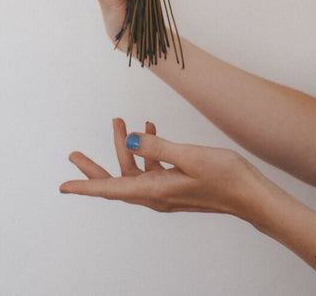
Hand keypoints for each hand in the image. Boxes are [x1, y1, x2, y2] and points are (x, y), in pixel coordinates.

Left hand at [60, 118, 273, 222]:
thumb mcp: (189, 156)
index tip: (63, 185)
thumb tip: (129, 139)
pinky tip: (150, 127)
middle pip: (116, 182)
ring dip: (125, 146)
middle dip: (94, 167)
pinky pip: (153, 168)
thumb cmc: (225, 176)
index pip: (111, 190)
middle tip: (73, 154)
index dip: (85, 185)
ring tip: (118, 120)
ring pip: (134, 171)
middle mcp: (157, 195)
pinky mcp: (178, 184)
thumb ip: (157, 146)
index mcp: (155, 192)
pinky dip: (148, 148)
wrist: (252, 194)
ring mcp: (167, 190)